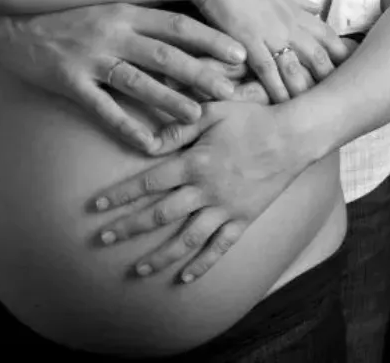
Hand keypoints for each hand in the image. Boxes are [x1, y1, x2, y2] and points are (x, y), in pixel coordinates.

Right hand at [0, 3, 245, 152]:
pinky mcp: (69, 81)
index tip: (241, 51)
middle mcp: (112, 31)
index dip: (211, 38)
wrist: (8, 18)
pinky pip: (103, 109)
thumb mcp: (106, 3)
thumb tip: (182, 24)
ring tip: (198, 116)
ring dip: (170, 99)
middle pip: (166, 53)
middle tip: (233, 90)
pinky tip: (149, 145)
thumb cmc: (64, 11)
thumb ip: (140, 13)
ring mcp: (90, 56)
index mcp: (126, 9)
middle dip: (202, 72)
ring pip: (138, 81)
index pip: (178, 23)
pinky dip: (127, 128)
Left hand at [92, 101, 303, 282]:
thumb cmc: (251, 118)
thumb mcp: (212, 111)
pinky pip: (220, 248)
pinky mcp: (243, 220)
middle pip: (159, 215)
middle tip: (102, 240)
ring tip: (137, 269)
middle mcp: (205, 190)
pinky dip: (202, 265)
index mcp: (194, 162)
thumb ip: (179, 126)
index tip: (97, 207)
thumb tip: (148, 141)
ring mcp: (225, 209)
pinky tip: (185, 278)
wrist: (292, 138)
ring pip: (186, 240)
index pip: (148, 182)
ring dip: (159, 256)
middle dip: (128, 228)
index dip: (121, 195)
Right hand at [192, 0, 352, 103]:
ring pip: (296, 69)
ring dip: (305, 91)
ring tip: (313, 112)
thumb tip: (316, 5)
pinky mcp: (250, 43)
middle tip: (339, 98)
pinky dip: (276, 90)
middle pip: (318, 56)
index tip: (350, 69)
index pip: (326, 35)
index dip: (340, 53)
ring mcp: (271, 35)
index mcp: (295, 10)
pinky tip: (282, 106)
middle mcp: (288, 24)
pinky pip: (268, 72)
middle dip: (330, 78)